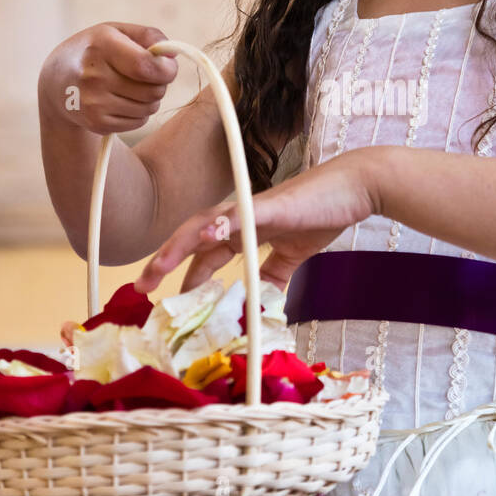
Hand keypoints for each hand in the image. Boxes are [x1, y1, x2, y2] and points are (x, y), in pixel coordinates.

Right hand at [38, 22, 177, 134]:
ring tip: (132, 87)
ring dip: (150, 99)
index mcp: (101, 46)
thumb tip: (171, 56)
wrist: (58, 82)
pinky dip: (138, 112)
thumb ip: (149, 36)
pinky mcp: (96, 123)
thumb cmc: (97, 51)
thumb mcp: (117, 31)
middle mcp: (93, 76)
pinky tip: (122, 101)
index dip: (167, 69)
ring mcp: (93, 102)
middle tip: (146, 76)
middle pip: (153, 90)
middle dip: (159, 83)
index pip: (146, 66)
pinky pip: (139, 121)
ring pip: (150, 107)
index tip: (167, 67)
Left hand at [133, 150, 379, 293]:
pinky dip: (222, 225)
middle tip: (141, 287)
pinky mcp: (270, 205)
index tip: (163, 300)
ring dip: (179, 245)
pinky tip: (206, 236)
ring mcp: (252, 210)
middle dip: (166, 261)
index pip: (205, 253)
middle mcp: (240, 218)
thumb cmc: (323, 215)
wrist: (353, 190)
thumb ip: (273, 276)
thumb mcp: (293, 256)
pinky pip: (241, 215)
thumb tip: (260, 305)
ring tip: (157, 267)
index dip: (184, 274)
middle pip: (192, 238)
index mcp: (245, 231)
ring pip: (205, 225)